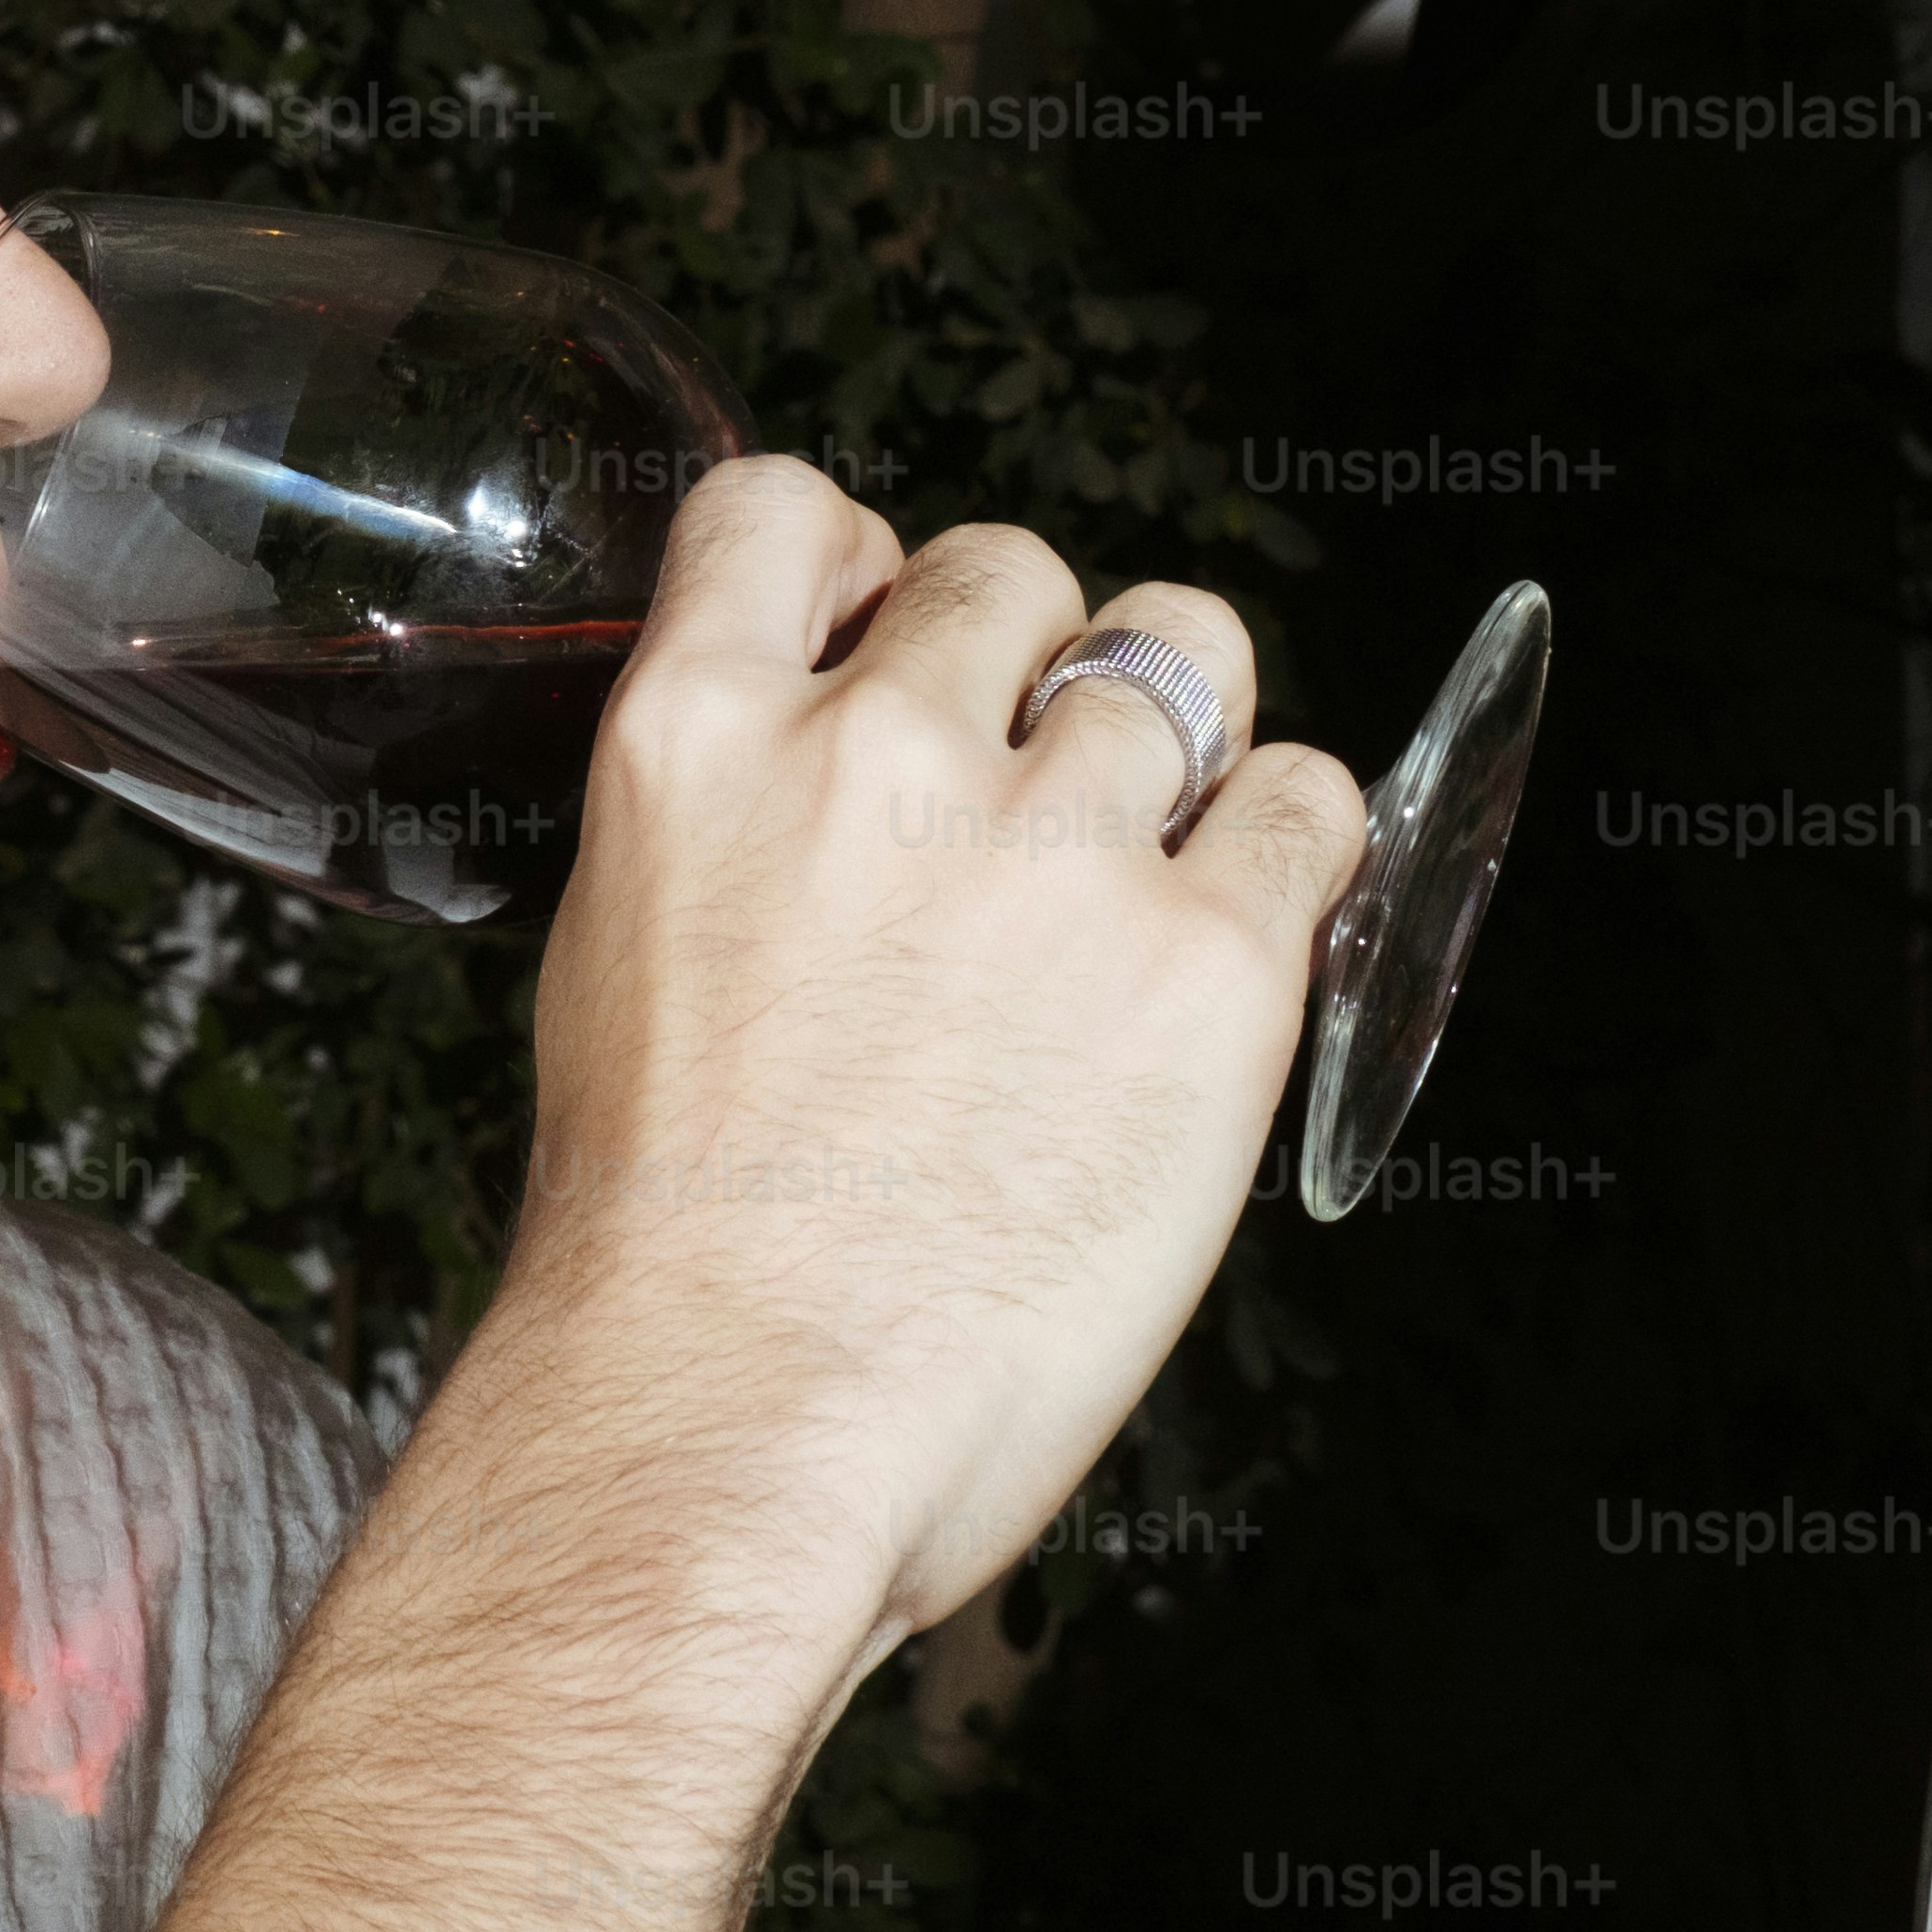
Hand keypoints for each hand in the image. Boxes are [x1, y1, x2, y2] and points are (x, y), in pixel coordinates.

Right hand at [486, 455, 1365, 1664]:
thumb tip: (827, 822)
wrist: (732, 1423)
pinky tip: (1244, 930)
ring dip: (1176, 742)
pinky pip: (1309, 809)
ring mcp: (1052, 850)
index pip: (784, 509)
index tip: (890, 632)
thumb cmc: (662, 1267)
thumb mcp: (622, 972)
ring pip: (1184, 652)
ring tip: (1150, 864)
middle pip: (1009, 570)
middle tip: (1034, 796)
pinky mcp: (1205, 966)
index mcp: (693, 746)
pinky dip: (1291, 845)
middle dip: (1033, 659)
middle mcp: (878, 756)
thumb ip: (730, 844)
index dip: (862, 561)